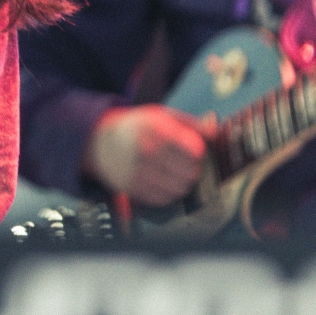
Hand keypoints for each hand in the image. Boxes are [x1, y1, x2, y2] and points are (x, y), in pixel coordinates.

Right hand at [82, 105, 212, 206]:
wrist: (99, 142)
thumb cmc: (135, 127)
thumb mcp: (161, 115)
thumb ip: (190, 123)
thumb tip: (215, 132)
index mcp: (156, 130)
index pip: (194, 150)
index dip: (200, 152)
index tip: (196, 150)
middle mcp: (146, 152)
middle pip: (190, 171)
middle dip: (194, 168)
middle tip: (188, 163)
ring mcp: (139, 172)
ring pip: (180, 188)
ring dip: (184, 182)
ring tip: (178, 173)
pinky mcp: (133, 189)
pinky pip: (164, 199)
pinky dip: (170, 193)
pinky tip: (166, 182)